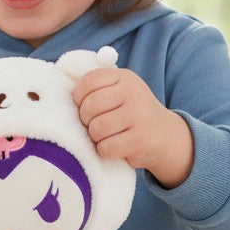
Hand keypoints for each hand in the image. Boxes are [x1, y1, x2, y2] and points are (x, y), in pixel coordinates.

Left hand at [72, 67, 193, 188]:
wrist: (166, 137)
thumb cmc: (132, 114)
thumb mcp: (121, 92)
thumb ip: (98, 88)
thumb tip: (62, 95)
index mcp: (125, 77)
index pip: (89, 81)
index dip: (79, 97)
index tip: (84, 106)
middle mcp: (134, 93)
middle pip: (90, 106)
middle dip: (86, 120)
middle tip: (95, 125)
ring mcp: (140, 116)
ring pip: (97, 129)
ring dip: (96, 138)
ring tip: (107, 136)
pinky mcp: (141, 139)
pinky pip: (106, 148)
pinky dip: (105, 151)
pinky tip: (115, 147)